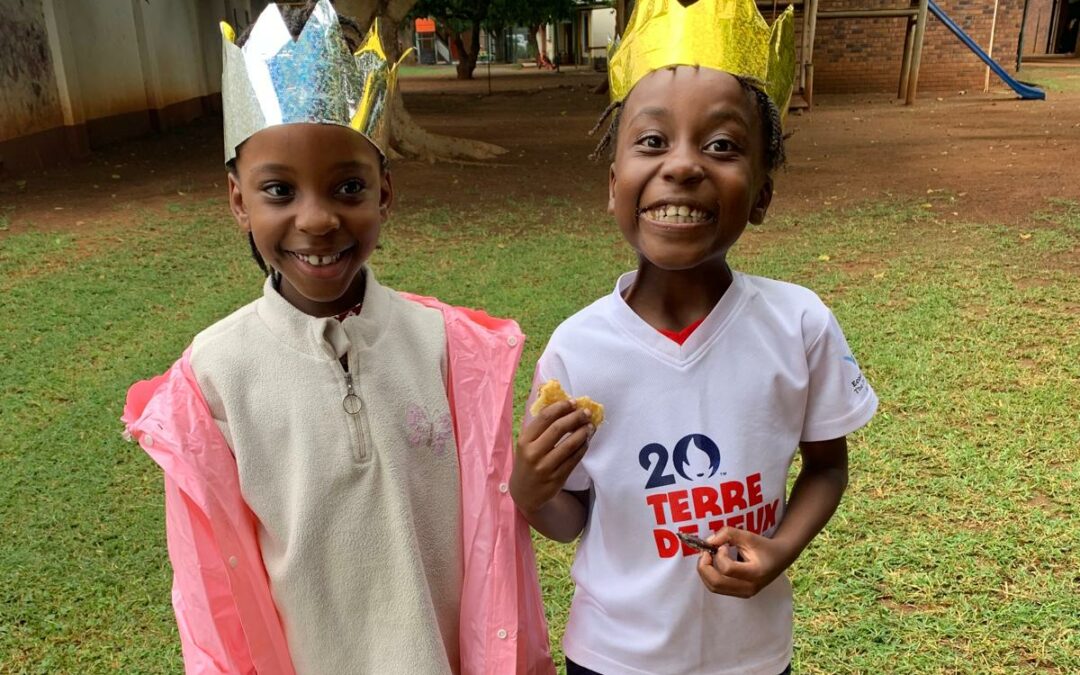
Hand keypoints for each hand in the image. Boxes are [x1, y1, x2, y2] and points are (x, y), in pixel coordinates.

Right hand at [510, 400, 593, 514]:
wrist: (524, 493)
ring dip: (582, 432)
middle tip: (586, 412)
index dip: (561, 407)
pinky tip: (586, 441)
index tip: (572, 402)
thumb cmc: (527, 462)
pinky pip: (574, 459)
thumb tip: (563, 406)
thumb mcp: (526, 445)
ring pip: (569, 445)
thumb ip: (540, 428)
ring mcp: (545, 467)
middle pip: (558, 429)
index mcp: (524, 440)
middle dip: (575, 417)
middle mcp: (533, 453)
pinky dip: (582, 448)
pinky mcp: (556, 478)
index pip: (544, 418)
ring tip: (590, 426)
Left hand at [695, 527, 794, 597]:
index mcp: (755, 573)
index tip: (723, 546)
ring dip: (705, 571)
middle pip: (716, 583)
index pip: (728, 569)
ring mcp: (744, 593)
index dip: (719, 556)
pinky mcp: (739, 594)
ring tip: (709, 557)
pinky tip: (714, 564)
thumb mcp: (748, 536)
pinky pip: (717, 588)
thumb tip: (708, 541)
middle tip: (705, 552)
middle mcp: (749, 587)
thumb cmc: (763, 546)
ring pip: (713, 587)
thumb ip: (728, 534)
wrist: (779, 559)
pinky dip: (710, 575)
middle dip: (704, 566)